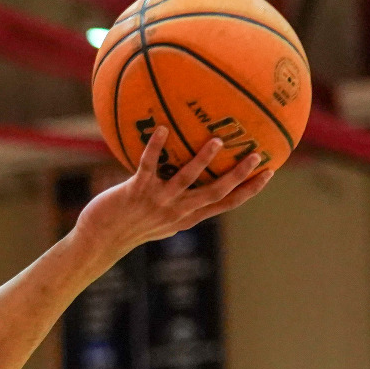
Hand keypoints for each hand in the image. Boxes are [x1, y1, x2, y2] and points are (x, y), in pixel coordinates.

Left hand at [70, 127, 272, 260]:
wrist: (100, 240)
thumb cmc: (131, 225)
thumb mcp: (163, 218)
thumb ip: (181, 202)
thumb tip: (195, 181)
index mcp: (188, 216)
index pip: (226, 203)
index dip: (249, 189)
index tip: (270, 172)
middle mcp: (177, 211)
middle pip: (216, 193)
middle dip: (238, 175)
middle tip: (255, 154)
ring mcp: (158, 202)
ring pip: (186, 180)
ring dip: (203, 160)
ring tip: (217, 141)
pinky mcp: (136, 192)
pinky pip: (148, 166)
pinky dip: (155, 148)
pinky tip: (161, 128)